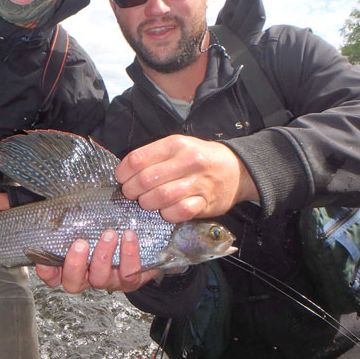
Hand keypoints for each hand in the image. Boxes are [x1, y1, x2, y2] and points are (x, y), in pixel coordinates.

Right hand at [36, 230, 159, 293]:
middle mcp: (88, 278)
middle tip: (80, 243)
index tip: (43, 258)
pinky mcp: (130, 280)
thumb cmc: (106, 227)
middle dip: (75, 264)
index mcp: (72, 267)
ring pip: (100, 278)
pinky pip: (129, 274)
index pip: (52, 277)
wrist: (141, 238)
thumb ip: (75, 218)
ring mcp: (108, 281)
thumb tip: (64, 200)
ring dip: (103, 255)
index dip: (46, 271)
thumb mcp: (88, 222)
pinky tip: (129, 236)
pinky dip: (129, 255)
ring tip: (110, 234)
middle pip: (73, 283)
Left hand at [115, 135, 258, 222]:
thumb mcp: (178, 146)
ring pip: (160, 196)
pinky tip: (166, 210)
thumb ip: (153, 156)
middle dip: (132, 190)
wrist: (237, 169)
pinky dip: (167, 214)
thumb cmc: (200, 158)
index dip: (123, 172)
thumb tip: (124, 172)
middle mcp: (187, 161)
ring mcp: (198, 182)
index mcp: (175, 144)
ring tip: (147, 202)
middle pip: (146, 179)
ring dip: (147, 203)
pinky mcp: (206, 202)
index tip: (122, 178)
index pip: (138, 159)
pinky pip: (179, 212)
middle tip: (132, 194)